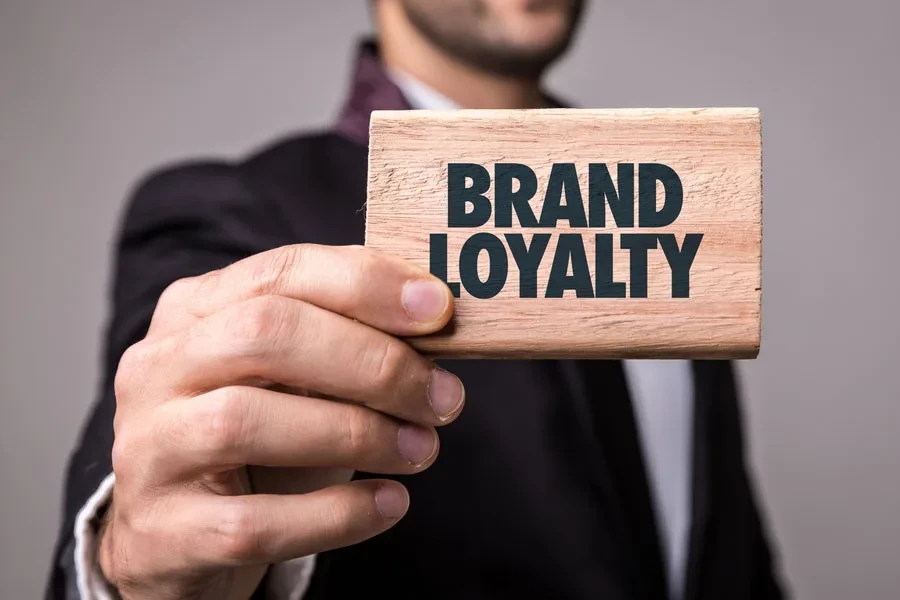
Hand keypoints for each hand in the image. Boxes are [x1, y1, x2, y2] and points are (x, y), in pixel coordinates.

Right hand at [98, 244, 463, 598]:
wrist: (176, 534)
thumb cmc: (254, 437)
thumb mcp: (288, 374)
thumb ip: (343, 338)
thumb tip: (436, 322)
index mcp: (194, 310)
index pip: (281, 272)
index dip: (366, 286)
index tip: (438, 310)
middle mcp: (158, 369)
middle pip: (265, 336)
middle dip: (372, 362)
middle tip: (442, 397)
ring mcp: (150, 449)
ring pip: (245, 422)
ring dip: (357, 434)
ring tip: (421, 449)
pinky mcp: (165, 531)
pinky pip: (255, 522)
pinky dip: (336, 514)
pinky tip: (389, 503)